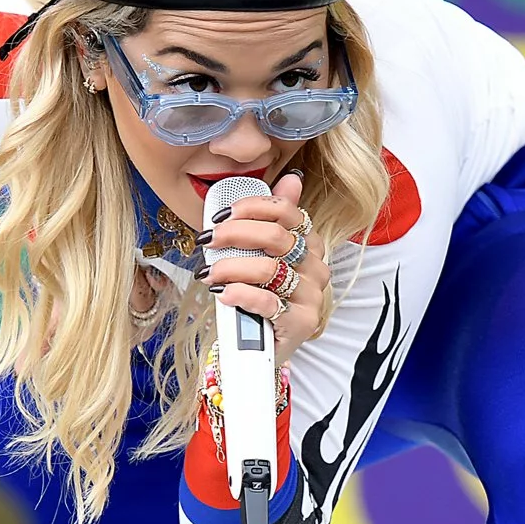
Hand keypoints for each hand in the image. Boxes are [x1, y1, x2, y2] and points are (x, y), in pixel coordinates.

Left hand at [197, 171, 329, 366]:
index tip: (222, 215)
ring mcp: (312, 296)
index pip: (288, 212)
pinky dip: (241, 295)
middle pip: (275, 237)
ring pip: (268, 269)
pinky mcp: (301, 323)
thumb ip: (274, 219)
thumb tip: (292, 178)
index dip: (252, 208)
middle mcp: (316, 267)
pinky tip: (224, 294)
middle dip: (234, 234)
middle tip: (208, 240)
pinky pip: (269, 302)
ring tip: (209, 273)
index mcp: (310, 244)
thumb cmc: (262, 296)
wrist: (260, 346)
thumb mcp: (265, 256)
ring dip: (230, 268)